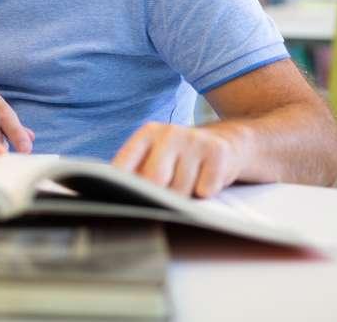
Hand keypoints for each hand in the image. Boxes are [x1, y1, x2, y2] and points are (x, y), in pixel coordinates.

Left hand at [112, 122, 244, 197]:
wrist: (225, 142)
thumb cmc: (181, 158)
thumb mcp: (156, 158)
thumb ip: (135, 173)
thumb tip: (111, 197)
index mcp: (147, 134)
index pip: (124, 166)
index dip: (122, 188)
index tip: (121, 202)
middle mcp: (169, 133)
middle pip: (153, 180)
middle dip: (158, 196)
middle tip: (164, 198)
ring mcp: (194, 141)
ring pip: (181, 189)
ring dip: (184, 198)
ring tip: (189, 185)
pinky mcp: (217, 152)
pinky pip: (205, 189)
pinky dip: (205, 194)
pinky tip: (206, 183)